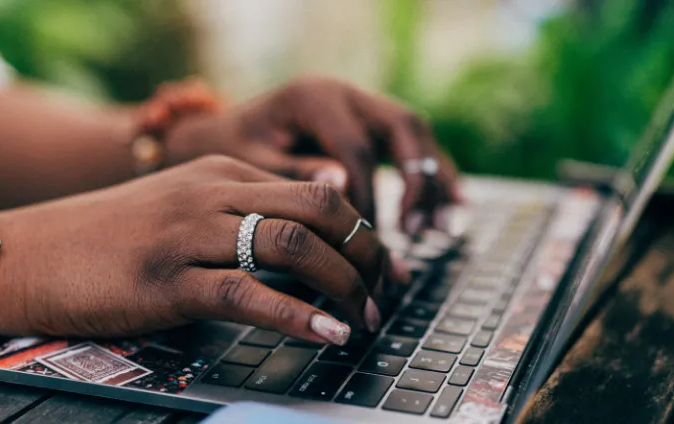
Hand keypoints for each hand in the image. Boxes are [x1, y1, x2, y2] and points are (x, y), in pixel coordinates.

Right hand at [0, 156, 410, 345]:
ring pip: (294, 246)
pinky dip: (299, 316)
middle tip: (386, 290)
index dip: (364, 229)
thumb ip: (243, 208)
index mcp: (223, 171)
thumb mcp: (184, 204)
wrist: (33, 253)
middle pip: (321, 209)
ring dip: (344, 285)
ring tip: (365, 318)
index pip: (318, 190)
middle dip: (368, 252)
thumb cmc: (113, 236)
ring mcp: (191, 234)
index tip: (385, 265)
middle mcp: (213, 192)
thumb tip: (311, 227)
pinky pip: (250, 294)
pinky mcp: (168, 280)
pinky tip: (328, 334)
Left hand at [160, 76, 461, 235]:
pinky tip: (453, 206)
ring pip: (416, 133)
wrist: (221, 134)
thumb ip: (291, 173)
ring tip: (441, 227)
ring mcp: (362, 104)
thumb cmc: (230, 151)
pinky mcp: (370, 123)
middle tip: (413, 230)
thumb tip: (341, 186)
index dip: (365, 200)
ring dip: (434, 179)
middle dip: (415, 182)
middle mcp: (345, 93)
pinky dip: (434, 174)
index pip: (354, 151)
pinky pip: (414, 144)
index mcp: (313, 97)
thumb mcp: (248, 162)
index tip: (361, 246)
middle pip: (401, 128)